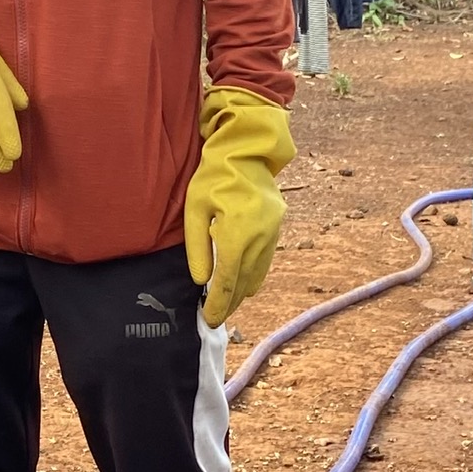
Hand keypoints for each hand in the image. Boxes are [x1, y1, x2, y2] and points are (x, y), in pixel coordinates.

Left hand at [183, 86, 295, 326]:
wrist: (246, 151)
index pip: (227, 279)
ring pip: (258, 273)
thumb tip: (201, 280)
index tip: (210, 320)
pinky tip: (243, 284)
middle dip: (230, 303)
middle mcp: (260, 236)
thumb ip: (197, 247)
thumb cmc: (213, 176)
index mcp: (238, 232)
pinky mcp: (277, 228)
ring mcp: (273, 232)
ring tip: (227, 306)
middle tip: (216, 319)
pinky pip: (266, 260)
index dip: (219, 304)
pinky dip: (254, 275)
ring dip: (242, 292)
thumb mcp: (195, 209)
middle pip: (244, 281)